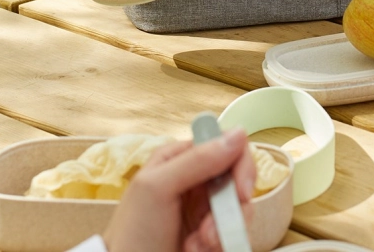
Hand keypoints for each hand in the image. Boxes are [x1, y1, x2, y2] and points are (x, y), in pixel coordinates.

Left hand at [101, 128, 255, 251]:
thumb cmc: (133, 233)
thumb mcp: (157, 188)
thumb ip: (197, 160)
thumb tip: (238, 133)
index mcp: (180, 158)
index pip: (227, 144)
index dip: (240, 165)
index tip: (240, 192)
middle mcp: (196, 179)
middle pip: (238, 179)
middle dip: (230, 208)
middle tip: (211, 230)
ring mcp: (205, 208)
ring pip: (240, 208)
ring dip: (223, 230)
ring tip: (198, 246)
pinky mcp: (212, 232)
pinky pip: (234, 231)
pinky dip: (222, 243)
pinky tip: (198, 250)